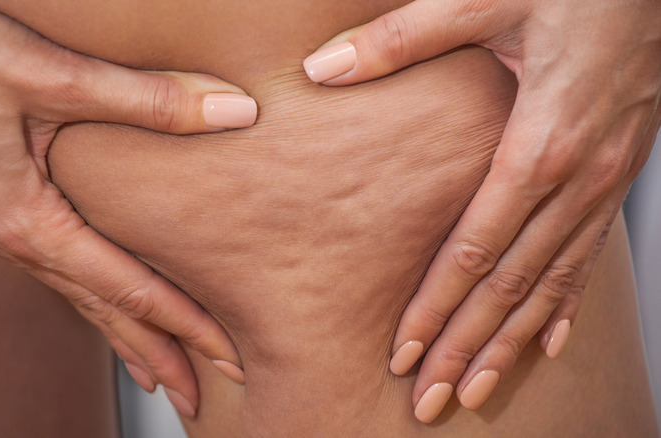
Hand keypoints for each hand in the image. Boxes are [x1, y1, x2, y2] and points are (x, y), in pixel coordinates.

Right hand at [0, 0, 254, 417]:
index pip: (125, 292)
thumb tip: (234, 112)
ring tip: (157, 371)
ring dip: (121, 334)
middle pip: (98, 311)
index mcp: (25, 221)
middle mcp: (8, 236)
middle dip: (154, 356)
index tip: (225, 359)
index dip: (183, 327)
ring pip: (75, 294)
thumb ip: (150, 99)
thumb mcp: (55, 76)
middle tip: (198, 398)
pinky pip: (55, 266)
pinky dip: (90, 294)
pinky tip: (100, 300)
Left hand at [303, 0, 660, 421]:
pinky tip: (545, 344)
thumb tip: (324, 69)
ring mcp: (602, 184)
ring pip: (550, 285)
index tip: (404, 352)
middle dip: (467, 347)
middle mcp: (576, 179)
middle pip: (511, 285)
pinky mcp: (614, 176)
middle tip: (430, 399)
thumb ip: (402, 38)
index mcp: (537, 144)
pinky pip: (587, 258)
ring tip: (477, 390)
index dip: (437, 307)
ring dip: (509, 344)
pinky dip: (564, 306)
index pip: (474, 251)